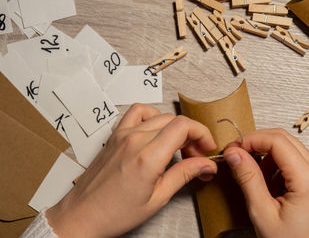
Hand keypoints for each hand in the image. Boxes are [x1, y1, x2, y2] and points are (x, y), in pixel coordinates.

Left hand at [46, 104, 217, 237]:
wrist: (82, 215)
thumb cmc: (115, 212)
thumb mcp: (157, 198)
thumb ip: (184, 175)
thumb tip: (205, 164)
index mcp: (148, 157)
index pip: (184, 126)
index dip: (202, 133)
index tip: (207, 148)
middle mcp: (135, 140)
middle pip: (175, 120)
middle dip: (192, 135)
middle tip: (195, 156)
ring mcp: (123, 134)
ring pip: (159, 115)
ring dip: (174, 127)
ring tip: (177, 145)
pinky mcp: (115, 135)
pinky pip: (137, 112)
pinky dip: (152, 116)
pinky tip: (156, 132)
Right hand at [223, 129, 308, 237]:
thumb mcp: (262, 212)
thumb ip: (248, 178)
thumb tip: (235, 153)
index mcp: (308, 179)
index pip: (276, 141)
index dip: (251, 139)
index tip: (233, 148)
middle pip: (283, 138)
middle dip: (256, 142)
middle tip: (237, 154)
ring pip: (287, 146)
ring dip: (265, 154)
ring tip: (252, 175)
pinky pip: (292, 159)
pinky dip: (274, 164)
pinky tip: (266, 182)